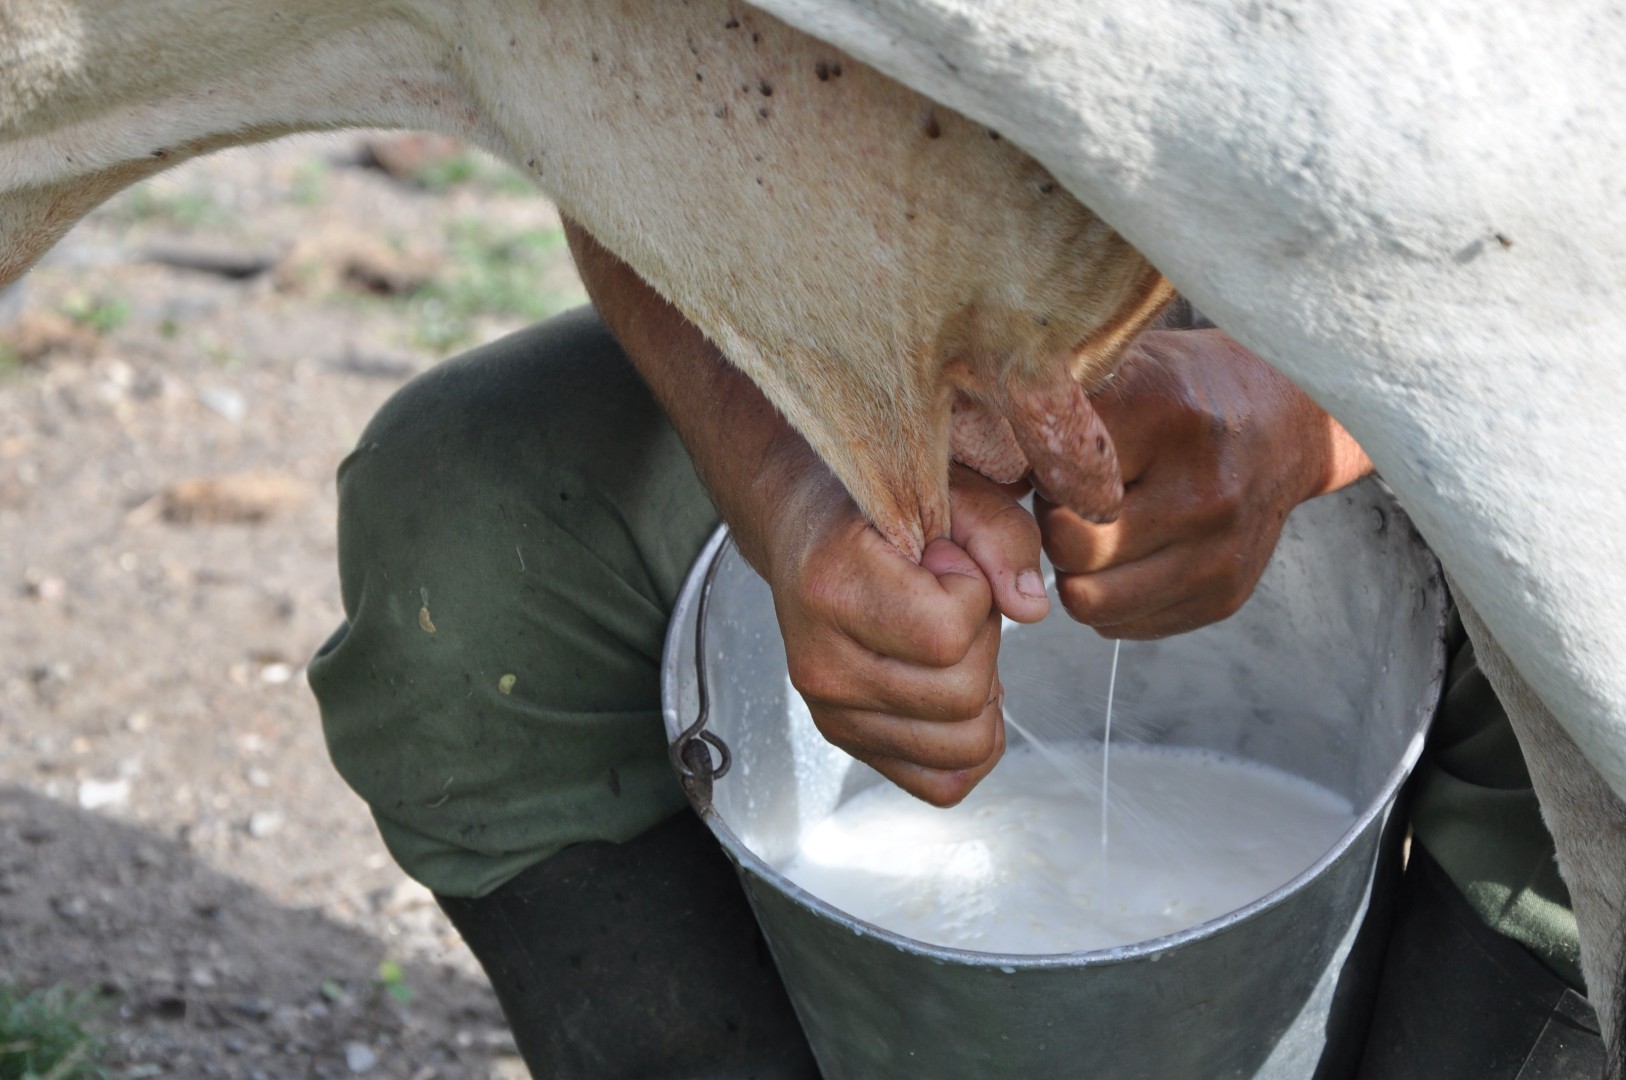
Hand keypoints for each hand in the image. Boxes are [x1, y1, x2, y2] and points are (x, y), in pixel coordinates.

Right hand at [755, 462, 1048, 805]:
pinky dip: (969, 745)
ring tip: (949, 642)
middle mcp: (821, 666)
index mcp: (832, 590)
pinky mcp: (846, 741)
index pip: (947, 635)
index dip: (973, 592)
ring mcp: (831, 713)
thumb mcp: (948, 491)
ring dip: (980, 693)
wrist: (805, 529)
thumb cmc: (880, 506)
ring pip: (961, 747)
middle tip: (950, 598)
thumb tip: (1031, 609)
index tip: (944, 559)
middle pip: (962, 697)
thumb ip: (1000, 537)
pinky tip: (955, 689)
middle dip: (982, 642)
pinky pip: (942, 784)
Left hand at [1037, 329, 1371, 638]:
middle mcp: (1205, 493)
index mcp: (1170, 420)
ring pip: (1089, 601)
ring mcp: (1219, 554)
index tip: (1053, 459)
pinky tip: (1128, 555)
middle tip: (1067, 502)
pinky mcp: (1223, 598)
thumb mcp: (1127, 368)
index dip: (1038, 473)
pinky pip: (1121, 625)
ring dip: (1076, 571)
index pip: (1058, 476)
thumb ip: (1063, 407)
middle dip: (1053, 528)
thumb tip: (989, 454)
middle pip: (1070, 547)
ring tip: (1094, 532)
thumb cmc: (1184, 393)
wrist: (1286, 424)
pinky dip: (1109, 596)